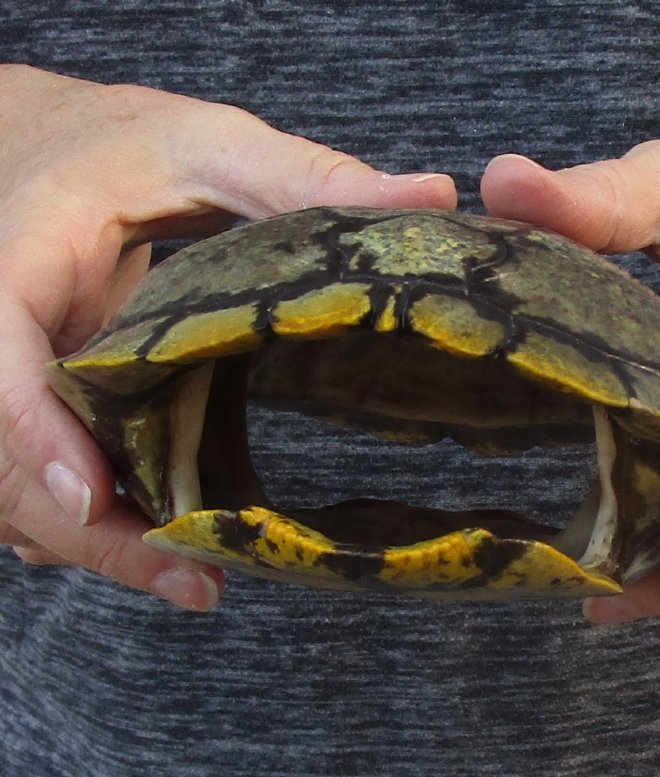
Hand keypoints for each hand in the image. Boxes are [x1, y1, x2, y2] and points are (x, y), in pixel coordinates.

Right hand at [0, 65, 456, 609]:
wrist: (49, 152)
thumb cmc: (124, 146)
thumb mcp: (213, 147)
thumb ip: (307, 177)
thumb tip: (432, 197)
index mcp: (23, 261)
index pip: (1, 358)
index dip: (34, 434)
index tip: (93, 498)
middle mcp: (4, 332)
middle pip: (6, 456)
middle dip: (86, 530)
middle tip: (194, 582)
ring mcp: (17, 376)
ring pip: (16, 485)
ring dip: (92, 541)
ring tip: (193, 579)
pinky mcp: (40, 402)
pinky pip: (41, 475)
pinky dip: (93, 517)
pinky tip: (164, 538)